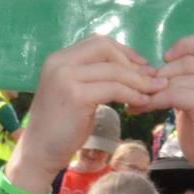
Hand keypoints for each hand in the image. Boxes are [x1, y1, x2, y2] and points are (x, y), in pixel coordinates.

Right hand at [10, 35, 161, 182]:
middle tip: (152, 77)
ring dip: (140, 80)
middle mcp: (59, 63)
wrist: (39, 151)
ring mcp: (66, 78)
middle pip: (106, 49)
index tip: (141, 65)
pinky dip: (133, 94)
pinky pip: (115, 89)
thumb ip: (90, 76)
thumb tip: (128, 67)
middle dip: (132, 62)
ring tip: (154, 91)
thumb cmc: (58, 125)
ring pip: (114, 70)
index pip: (97, 42)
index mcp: (58, 59)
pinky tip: (142, 102)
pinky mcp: (77, 96)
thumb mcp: (71, 91)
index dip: (123, 51)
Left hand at [148, 35, 193, 193]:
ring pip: (177, 78)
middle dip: (158, 74)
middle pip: (186, 61)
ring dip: (150, 89)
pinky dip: (152, 101)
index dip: (185, 45)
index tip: (164, 58)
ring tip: (133, 101)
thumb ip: (188, 86)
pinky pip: (173, 94)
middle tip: (134, 87)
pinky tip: (139, 109)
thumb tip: (156, 72)